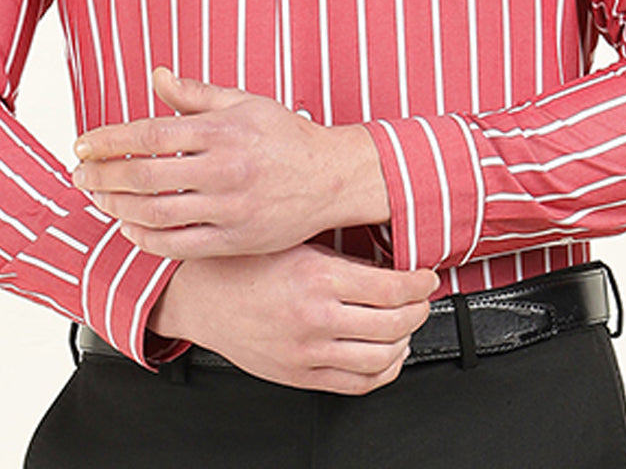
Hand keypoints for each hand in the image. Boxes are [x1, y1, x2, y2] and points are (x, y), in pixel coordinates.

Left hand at [72, 67, 389, 257]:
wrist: (332, 177)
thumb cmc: (287, 136)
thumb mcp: (244, 102)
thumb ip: (195, 93)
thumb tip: (157, 75)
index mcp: (222, 131)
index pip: (151, 134)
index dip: (110, 139)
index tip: (84, 143)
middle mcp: (224, 170)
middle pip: (146, 176)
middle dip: (103, 175)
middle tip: (80, 173)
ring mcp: (229, 208)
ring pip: (156, 214)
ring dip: (117, 207)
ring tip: (98, 198)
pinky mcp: (234, 239)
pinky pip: (179, 246)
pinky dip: (146, 238)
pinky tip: (130, 226)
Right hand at [149, 243, 438, 394]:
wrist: (199, 295)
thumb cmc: (241, 263)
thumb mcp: (292, 240)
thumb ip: (339, 252)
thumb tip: (386, 257)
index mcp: (317, 277)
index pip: (393, 288)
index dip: (420, 283)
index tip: (426, 277)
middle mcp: (315, 318)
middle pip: (395, 324)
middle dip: (419, 310)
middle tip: (422, 298)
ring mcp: (308, 353)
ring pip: (382, 358)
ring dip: (406, 340)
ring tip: (406, 324)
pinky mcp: (300, 376)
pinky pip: (357, 384)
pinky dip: (383, 371)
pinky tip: (387, 354)